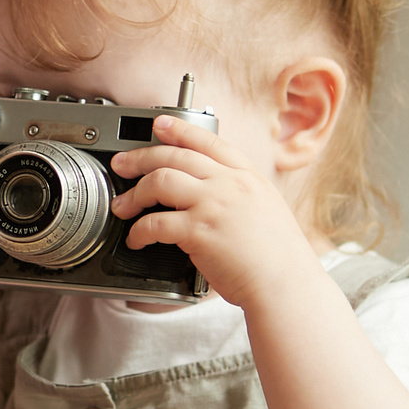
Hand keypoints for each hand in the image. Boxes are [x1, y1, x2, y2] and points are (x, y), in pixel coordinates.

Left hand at [108, 114, 319, 309]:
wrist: (287, 284)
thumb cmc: (278, 257)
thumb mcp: (266, 209)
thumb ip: (238, 194)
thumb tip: (208, 191)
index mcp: (247, 177)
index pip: (208, 141)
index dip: (179, 129)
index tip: (159, 125)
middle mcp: (229, 184)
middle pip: (174, 156)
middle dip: (140, 157)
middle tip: (122, 164)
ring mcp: (213, 205)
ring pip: (159, 181)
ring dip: (134, 194)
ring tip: (124, 206)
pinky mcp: (199, 231)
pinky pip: (155, 223)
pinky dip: (138, 231)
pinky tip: (136, 239)